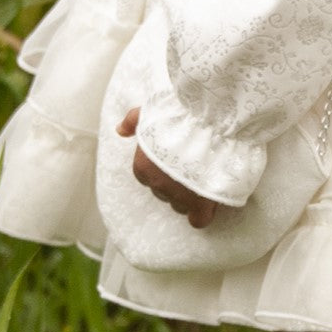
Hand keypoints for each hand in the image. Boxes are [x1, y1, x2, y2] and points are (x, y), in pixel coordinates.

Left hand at [117, 108, 222, 228]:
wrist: (210, 119)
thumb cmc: (180, 113)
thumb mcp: (151, 111)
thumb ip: (133, 121)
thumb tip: (120, 130)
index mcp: (142, 167)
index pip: (150, 179)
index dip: (166, 170)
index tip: (180, 159)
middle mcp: (157, 185)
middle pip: (166, 193)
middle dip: (178, 183)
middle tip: (195, 165)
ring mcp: (178, 196)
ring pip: (182, 205)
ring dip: (192, 195)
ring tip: (207, 177)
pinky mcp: (200, 204)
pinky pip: (199, 219)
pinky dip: (205, 212)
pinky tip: (211, 199)